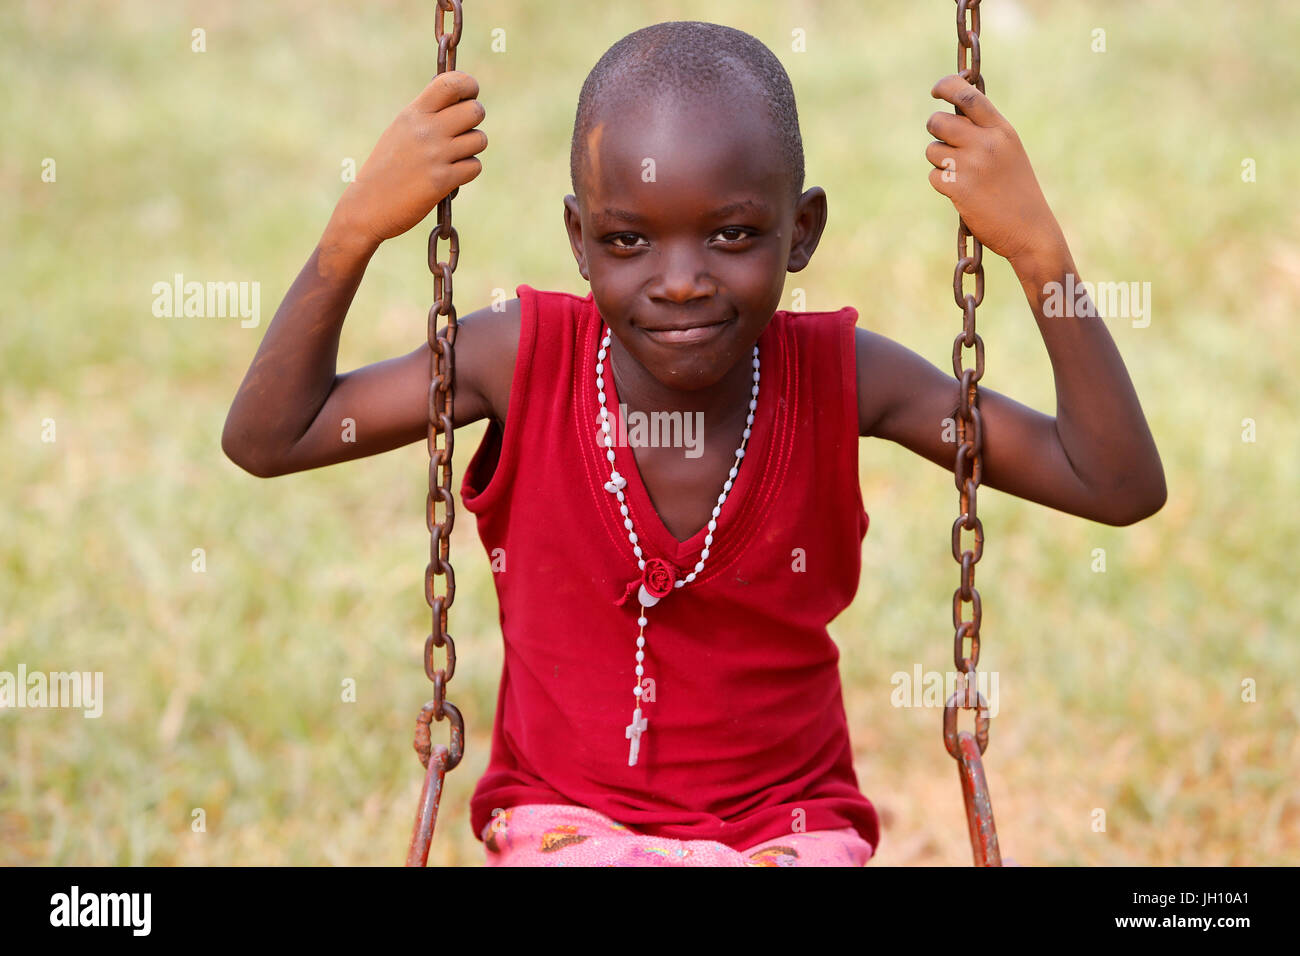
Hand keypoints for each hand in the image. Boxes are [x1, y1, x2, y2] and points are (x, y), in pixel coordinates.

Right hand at [334, 71, 486, 246]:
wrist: (367, 206)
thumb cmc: (387, 169)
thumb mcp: (400, 132)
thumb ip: (426, 116)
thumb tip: (461, 101)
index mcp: (413, 113)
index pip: (450, 83)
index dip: (468, 85)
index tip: (469, 95)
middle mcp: (425, 130)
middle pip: (475, 111)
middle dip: (475, 120)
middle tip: (463, 131)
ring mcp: (435, 155)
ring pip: (479, 140)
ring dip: (472, 149)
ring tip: (453, 158)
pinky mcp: (442, 180)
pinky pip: (474, 167)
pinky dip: (467, 172)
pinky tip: (451, 177)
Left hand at [925, 75, 1061, 265]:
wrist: (1031, 230)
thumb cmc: (1017, 191)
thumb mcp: (1009, 152)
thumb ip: (985, 132)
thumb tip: (952, 115)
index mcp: (1001, 130)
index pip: (967, 95)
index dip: (946, 86)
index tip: (936, 90)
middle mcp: (986, 142)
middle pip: (938, 122)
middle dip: (935, 131)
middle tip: (945, 143)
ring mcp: (971, 165)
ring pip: (932, 150)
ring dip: (940, 161)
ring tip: (962, 175)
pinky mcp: (958, 188)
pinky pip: (934, 176)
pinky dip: (942, 184)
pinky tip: (962, 193)